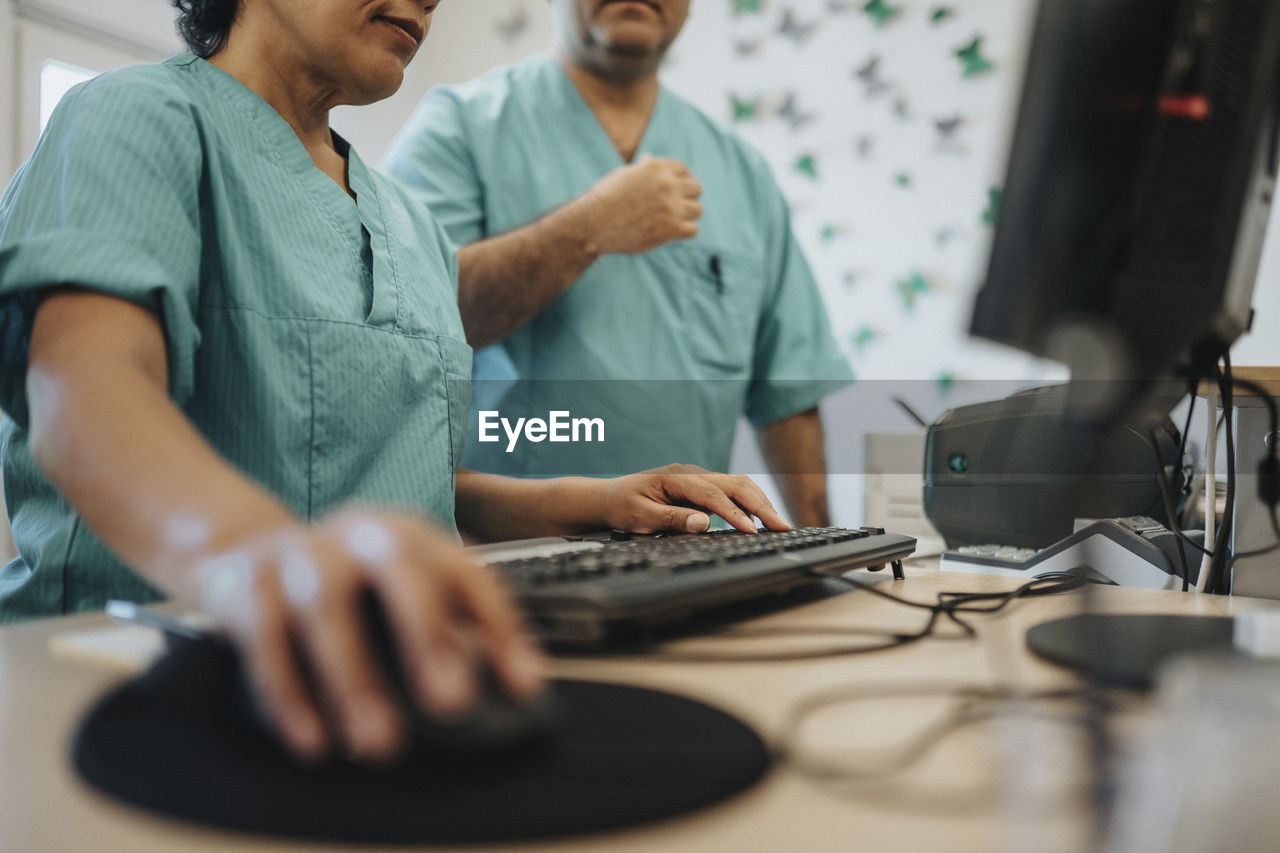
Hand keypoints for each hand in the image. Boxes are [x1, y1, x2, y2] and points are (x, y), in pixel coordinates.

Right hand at [191, 508, 544, 761]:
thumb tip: (510, 687)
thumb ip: (452, 634)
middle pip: (400, 570)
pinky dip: (289, 693)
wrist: (243, 555)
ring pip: (327, 607)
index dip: (499, 628)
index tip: (524, 688)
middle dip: (428, 636)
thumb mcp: (401, 597)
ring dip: (354, 679)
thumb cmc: (347, 588)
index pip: (466, 574)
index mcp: (411, 537)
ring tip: (379, 743)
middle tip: (452, 704)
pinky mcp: (245, 583)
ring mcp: (300, 554)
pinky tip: (314, 741)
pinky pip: (266, 638)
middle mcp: (360, 535)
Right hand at [579, 154, 702, 254]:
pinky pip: (693, 230)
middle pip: (696, 188)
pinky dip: (685, 231)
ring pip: (698, 209)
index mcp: (656, 168)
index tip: (676, 188)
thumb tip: (650, 159)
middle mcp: (667, 185)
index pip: (683, 169)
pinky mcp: (671, 229)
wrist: (593, 224)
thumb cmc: (605, 199)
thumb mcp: (624, 174)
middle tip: (676, 205)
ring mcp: (671, 207)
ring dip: (688, 214)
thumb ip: (643, 169)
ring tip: (674, 219)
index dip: (681, 179)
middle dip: (687, 196)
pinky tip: (673, 232)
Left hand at [599, 464, 790, 533]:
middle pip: (735, 483)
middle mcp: (691, 473)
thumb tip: (704, 523)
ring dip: (760, 503)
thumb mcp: (640, 517)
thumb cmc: (622, 507)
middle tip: (782, 527)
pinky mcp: (702, 489)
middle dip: (760, 505)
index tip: (751, 530)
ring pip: (738, 485)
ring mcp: (699, 479)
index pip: (712, 493)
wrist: (610, 498)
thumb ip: (672, 519)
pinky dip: (750, 505)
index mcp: (676, 477)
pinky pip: (732, 493)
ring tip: (779, 524)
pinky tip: (761, 521)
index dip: (734, 513)